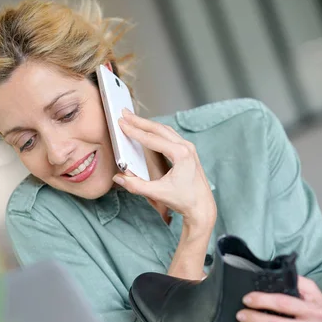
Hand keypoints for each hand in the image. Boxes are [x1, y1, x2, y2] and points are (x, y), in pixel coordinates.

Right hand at [114, 110, 215, 231]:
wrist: (202, 207)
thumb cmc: (185, 200)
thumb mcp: (158, 193)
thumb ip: (136, 185)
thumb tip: (119, 177)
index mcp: (181, 154)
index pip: (152, 139)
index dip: (134, 131)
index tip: (122, 124)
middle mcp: (186, 147)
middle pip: (159, 129)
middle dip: (140, 121)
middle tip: (125, 114)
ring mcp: (189, 148)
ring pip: (165, 130)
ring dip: (148, 124)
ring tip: (134, 120)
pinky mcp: (188, 152)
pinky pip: (170, 136)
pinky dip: (157, 131)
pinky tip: (148, 130)